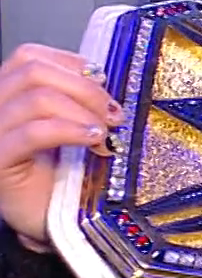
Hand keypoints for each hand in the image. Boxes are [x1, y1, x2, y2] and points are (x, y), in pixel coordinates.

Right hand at [0, 44, 121, 251]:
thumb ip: (77, 99)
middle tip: (114, 114)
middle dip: (85, 88)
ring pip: (35, 98)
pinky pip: (33, 133)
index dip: (73, 65)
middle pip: (34, 71)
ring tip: (105, 132)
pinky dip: (70, 130)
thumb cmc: (60, 174)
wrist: (48, 220)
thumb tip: (107, 79)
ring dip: (82, 110)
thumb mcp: (71, 126)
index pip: (31, 57)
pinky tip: (92, 139)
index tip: (106, 86)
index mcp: (8, 94)